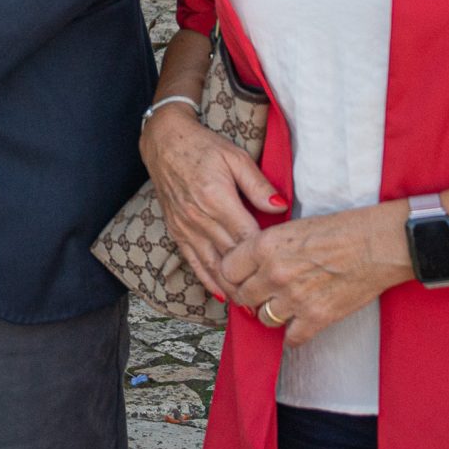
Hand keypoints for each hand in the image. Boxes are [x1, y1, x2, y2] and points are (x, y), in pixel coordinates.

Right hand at [139, 105, 284, 301]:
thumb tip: (281, 209)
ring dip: (231, 288)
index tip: (284, 273)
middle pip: (231, 259)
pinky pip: (193, 261)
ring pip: (211, 266)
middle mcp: (199, 219)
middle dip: (252, 281)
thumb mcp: (236, 157)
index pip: (248, 239)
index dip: (266, 259)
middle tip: (275, 300)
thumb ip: (259, 185)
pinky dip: (207, 280)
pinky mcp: (177, 230)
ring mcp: (186, 227)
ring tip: (251, 306)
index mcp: (217, 200)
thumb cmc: (202, 146)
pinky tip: (222, 294)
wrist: (164, 141)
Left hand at [218, 202, 413, 345]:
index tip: (241, 276)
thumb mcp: (291, 227)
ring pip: (264, 318)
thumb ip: (265, 246)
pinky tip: (299, 325)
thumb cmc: (340, 230)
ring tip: (283, 306)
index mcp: (264, 246)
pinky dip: (293, 335)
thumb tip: (249, 262)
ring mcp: (294, 298)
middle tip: (261, 293)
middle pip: (243, 296)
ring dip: (272, 314)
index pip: (227, 270)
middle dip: (251, 295)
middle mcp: (274, 273)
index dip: (234, 274)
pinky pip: (291, 338)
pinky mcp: (317, 318)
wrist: (377, 244)